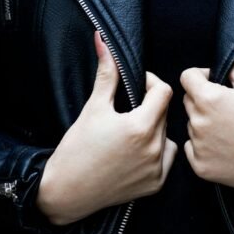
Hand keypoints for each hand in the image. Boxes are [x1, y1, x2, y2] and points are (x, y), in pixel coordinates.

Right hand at [37, 29, 177, 225]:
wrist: (66, 191)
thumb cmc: (76, 149)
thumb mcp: (93, 108)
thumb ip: (106, 74)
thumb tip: (104, 41)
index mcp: (141, 127)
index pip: (163, 92)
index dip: (150, 83)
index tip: (136, 86)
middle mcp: (154, 148)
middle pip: (164, 114)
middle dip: (149, 106)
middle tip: (127, 110)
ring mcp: (156, 169)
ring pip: (167, 135)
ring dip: (154, 129)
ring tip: (130, 132)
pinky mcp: (155, 184)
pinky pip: (167, 158)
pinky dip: (158, 152)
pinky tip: (137, 151)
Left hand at [179, 58, 233, 198]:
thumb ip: (233, 69)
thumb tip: (223, 64)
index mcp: (209, 99)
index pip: (187, 77)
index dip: (201, 76)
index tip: (214, 82)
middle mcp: (198, 122)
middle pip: (189, 102)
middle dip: (204, 100)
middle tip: (229, 109)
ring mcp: (198, 147)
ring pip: (193, 126)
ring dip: (206, 124)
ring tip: (233, 131)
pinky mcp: (201, 167)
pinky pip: (194, 148)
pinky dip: (205, 147)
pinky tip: (227, 147)